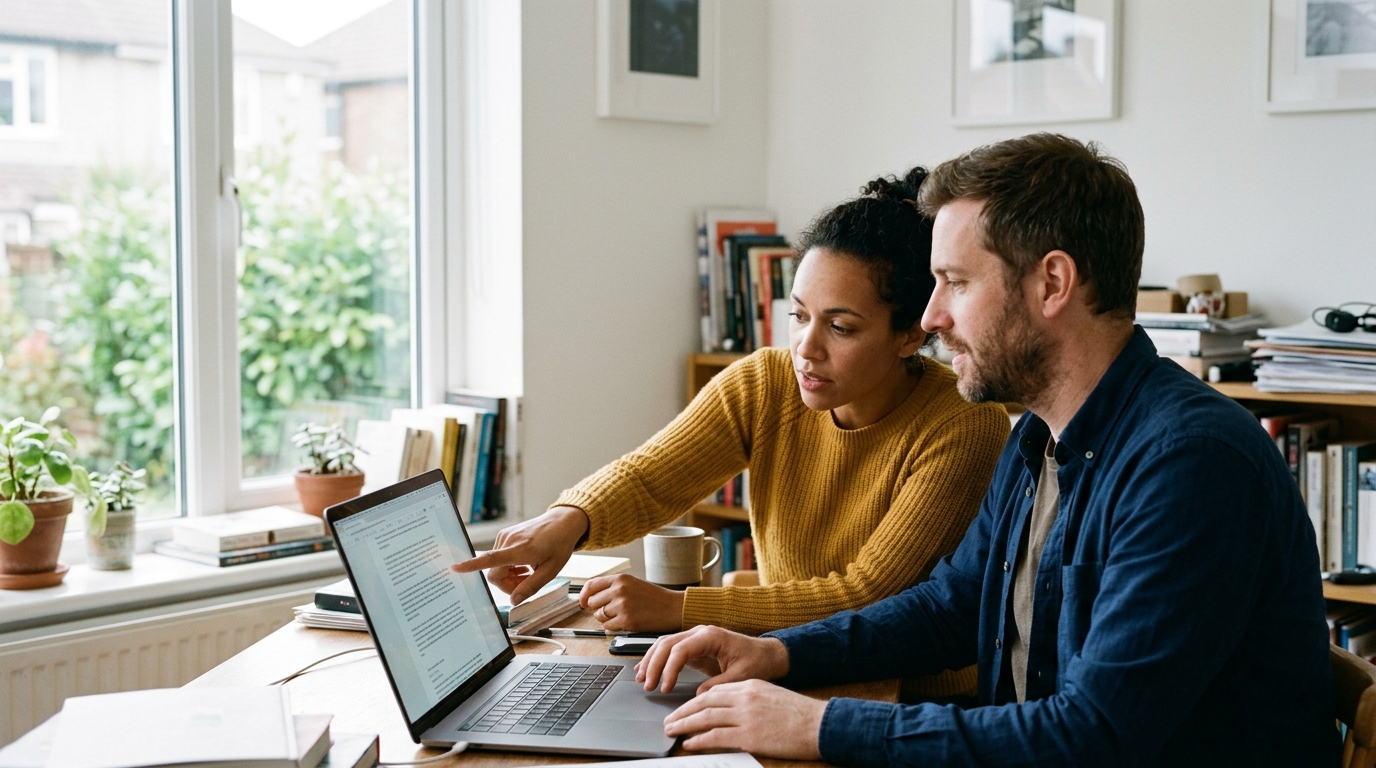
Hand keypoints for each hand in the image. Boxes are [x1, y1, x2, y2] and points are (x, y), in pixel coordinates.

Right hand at [450, 505, 587, 603]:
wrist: (563, 522)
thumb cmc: (559, 545)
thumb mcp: (551, 571)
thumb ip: (531, 587)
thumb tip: (513, 601)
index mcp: (519, 549)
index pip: (490, 559)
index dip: (471, 566)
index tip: (455, 567)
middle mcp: (507, 541)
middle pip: (495, 574)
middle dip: (508, 584)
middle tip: (527, 582)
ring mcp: (504, 536)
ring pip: (497, 567)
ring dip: (511, 575)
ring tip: (530, 570)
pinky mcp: (504, 535)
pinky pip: (500, 558)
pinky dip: (510, 566)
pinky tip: (525, 564)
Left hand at [580, 574, 684, 632]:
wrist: (672, 608)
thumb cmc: (653, 597)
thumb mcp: (632, 584)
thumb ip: (611, 588)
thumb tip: (588, 599)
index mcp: (620, 578)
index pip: (590, 585)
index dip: (583, 595)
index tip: (582, 602)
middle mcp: (619, 590)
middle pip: (592, 602)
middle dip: (598, 609)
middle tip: (611, 610)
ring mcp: (622, 606)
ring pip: (599, 616)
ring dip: (606, 619)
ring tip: (622, 615)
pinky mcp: (627, 621)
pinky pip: (608, 627)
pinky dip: (614, 627)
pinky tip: (626, 622)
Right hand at [635, 625, 789, 694]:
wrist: (766, 654)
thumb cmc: (757, 661)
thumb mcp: (741, 676)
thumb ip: (719, 684)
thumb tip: (698, 695)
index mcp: (711, 636)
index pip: (681, 649)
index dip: (669, 669)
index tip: (665, 687)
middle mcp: (700, 632)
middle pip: (667, 643)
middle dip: (654, 665)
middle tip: (647, 686)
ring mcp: (695, 637)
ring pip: (665, 643)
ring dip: (651, 660)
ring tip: (641, 679)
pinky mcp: (694, 646)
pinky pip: (670, 649)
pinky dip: (656, 658)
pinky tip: (646, 669)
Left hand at [663, 679, 824, 759]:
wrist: (818, 723)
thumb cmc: (799, 714)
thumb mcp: (771, 697)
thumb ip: (749, 699)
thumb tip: (728, 710)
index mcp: (749, 686)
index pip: (714, 691)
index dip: (694, 701)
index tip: (684, 708)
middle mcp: (744, 698)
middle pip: (704, 702)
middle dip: (683, 711)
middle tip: (669, 720)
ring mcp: (745, 716)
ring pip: (704, 718)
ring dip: (684, 724)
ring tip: (671, 730)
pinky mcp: (748, 735)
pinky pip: (715, 737)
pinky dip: (698, 740)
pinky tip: (689, 742)